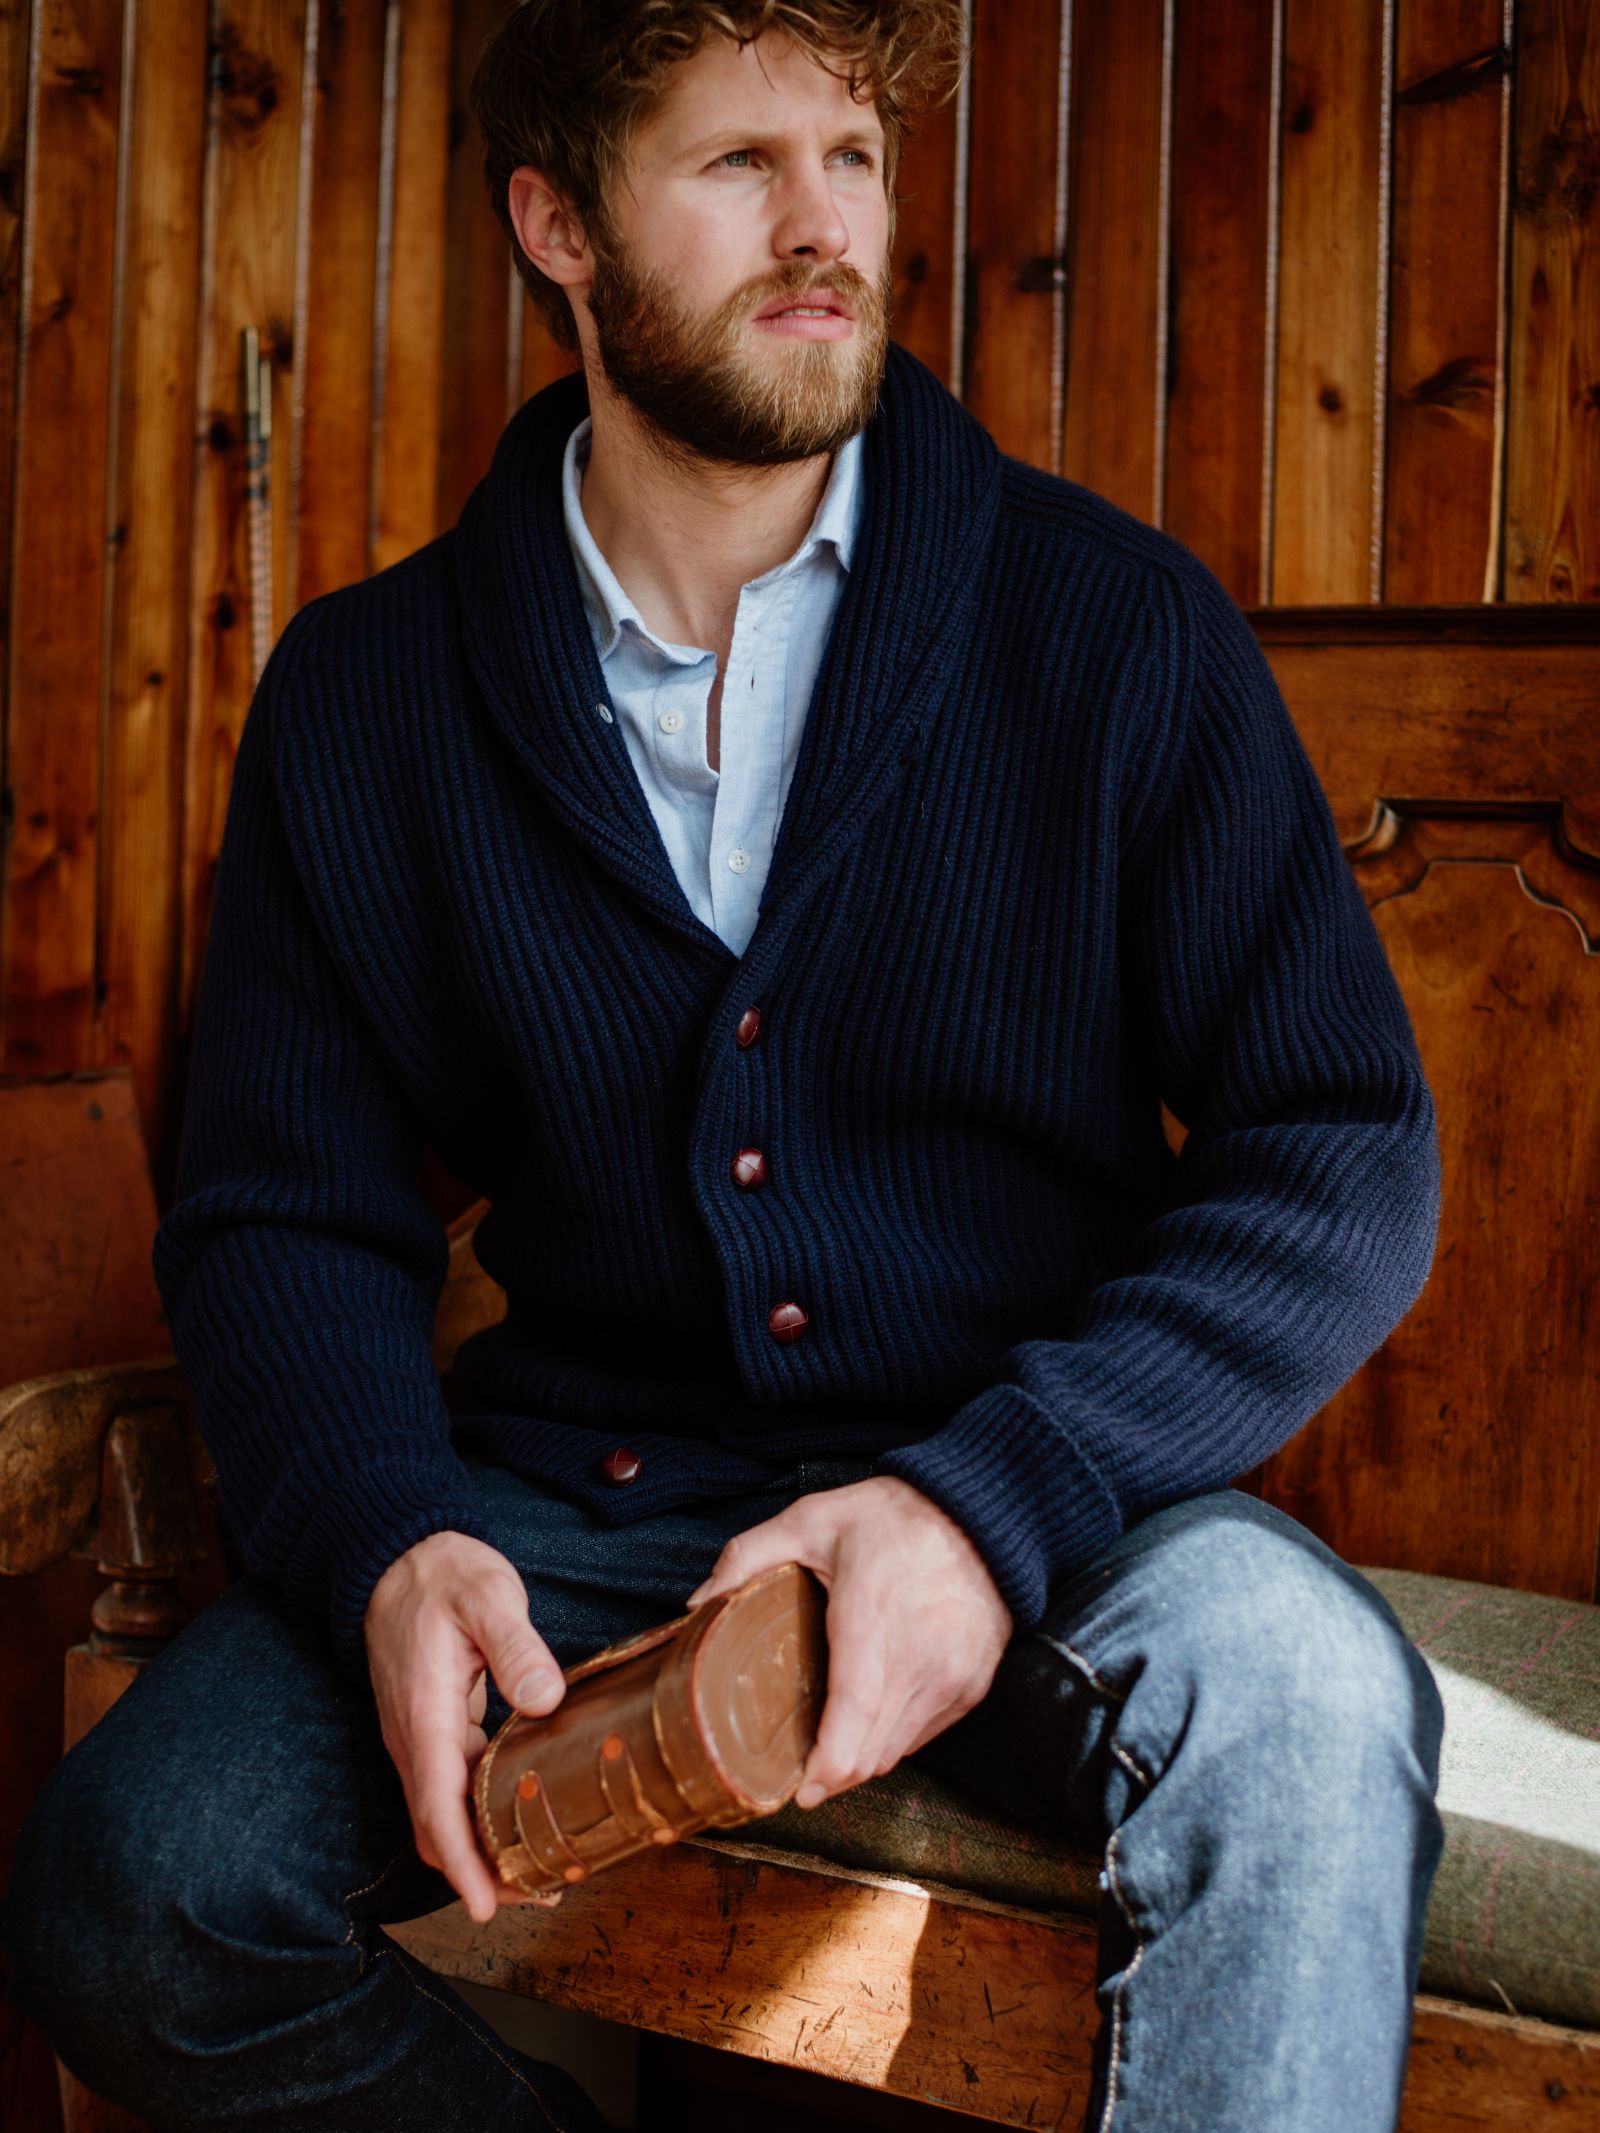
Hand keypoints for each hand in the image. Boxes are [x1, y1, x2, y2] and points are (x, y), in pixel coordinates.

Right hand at [364, 1529, 566, 1924]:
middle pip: (439, 1828)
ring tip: (543, 1870)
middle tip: (541, 1893)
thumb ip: (515, 1646)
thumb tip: (545, 1699)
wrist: (398, 1558)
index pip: (437, 1807)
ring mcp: (421, 1738)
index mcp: (425, 1714)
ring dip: (483, 1850)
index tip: (487, 1906)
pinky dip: (482, 1817)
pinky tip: (522, 1814)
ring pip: (445, 1814)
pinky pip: (452, 1790)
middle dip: (480, 1874)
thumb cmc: (443, 1576)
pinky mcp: (434, 1730)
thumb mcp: (487, 1597)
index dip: (462, 1863)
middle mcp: (415, 1738)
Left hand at [684, 1475, 1011, 1807]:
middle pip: (869, 1753)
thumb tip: (698, 1605)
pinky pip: (923, 1733)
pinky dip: (892, 1734)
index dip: (825, 1767)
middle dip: (830, 1769)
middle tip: (796, 1759)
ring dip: (860, 1754)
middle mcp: (920, 1658)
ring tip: (831, 1732)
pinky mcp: (973, 1686)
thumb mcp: (812, 1518)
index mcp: (872, 1618)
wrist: (982, 1514)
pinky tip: (872, 1705)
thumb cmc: (894, 1516)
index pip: (852, 1716)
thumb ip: (748, 1556)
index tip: (799, 1789)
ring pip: (896, 1750)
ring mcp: (953, 1677)